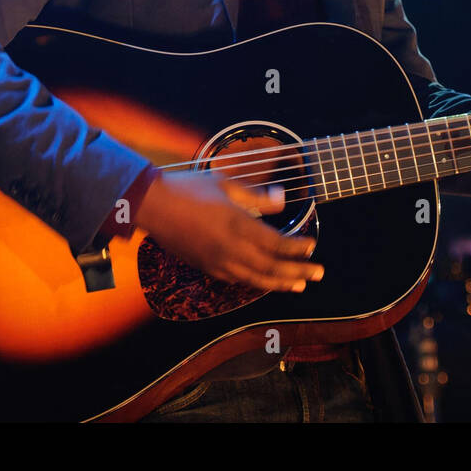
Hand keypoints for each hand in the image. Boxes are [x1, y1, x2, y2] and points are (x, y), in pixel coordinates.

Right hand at [132, 170, 323, 291]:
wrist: (151, 206)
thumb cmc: (189, 189)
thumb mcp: (226, 185)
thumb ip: (256, 197)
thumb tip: (283, 199)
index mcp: (238, 225)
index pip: (276, 243)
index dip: (297, 248)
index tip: (312, 247)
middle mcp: (230, 248)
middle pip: (271, 267)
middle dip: (298, 272)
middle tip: (318, 274)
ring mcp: (217, 261)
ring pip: (255, 279)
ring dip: (280, 283)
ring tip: (298, 285)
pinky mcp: (206, 267)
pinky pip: (236, 279)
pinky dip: (255, 282)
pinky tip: (265, 281)